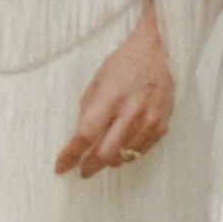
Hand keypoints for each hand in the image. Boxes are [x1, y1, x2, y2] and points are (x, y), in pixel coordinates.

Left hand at [56, 2, 173, 177]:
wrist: (157, 52)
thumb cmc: (122, 65)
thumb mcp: (97, 81)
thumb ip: (88, 111)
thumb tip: (81, 139)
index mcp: (109, 98)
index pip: (85, 134)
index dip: (71, 155)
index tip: (60, 167)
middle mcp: (131, 111)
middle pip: (106, 153)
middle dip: (90, 166)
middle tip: (82, 169)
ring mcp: (149, 120)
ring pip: (125, 156)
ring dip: (110, 161)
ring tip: (102, 157)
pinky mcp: (162, 126)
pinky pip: (141, 151)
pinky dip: (128, 154)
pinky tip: (121, 149)